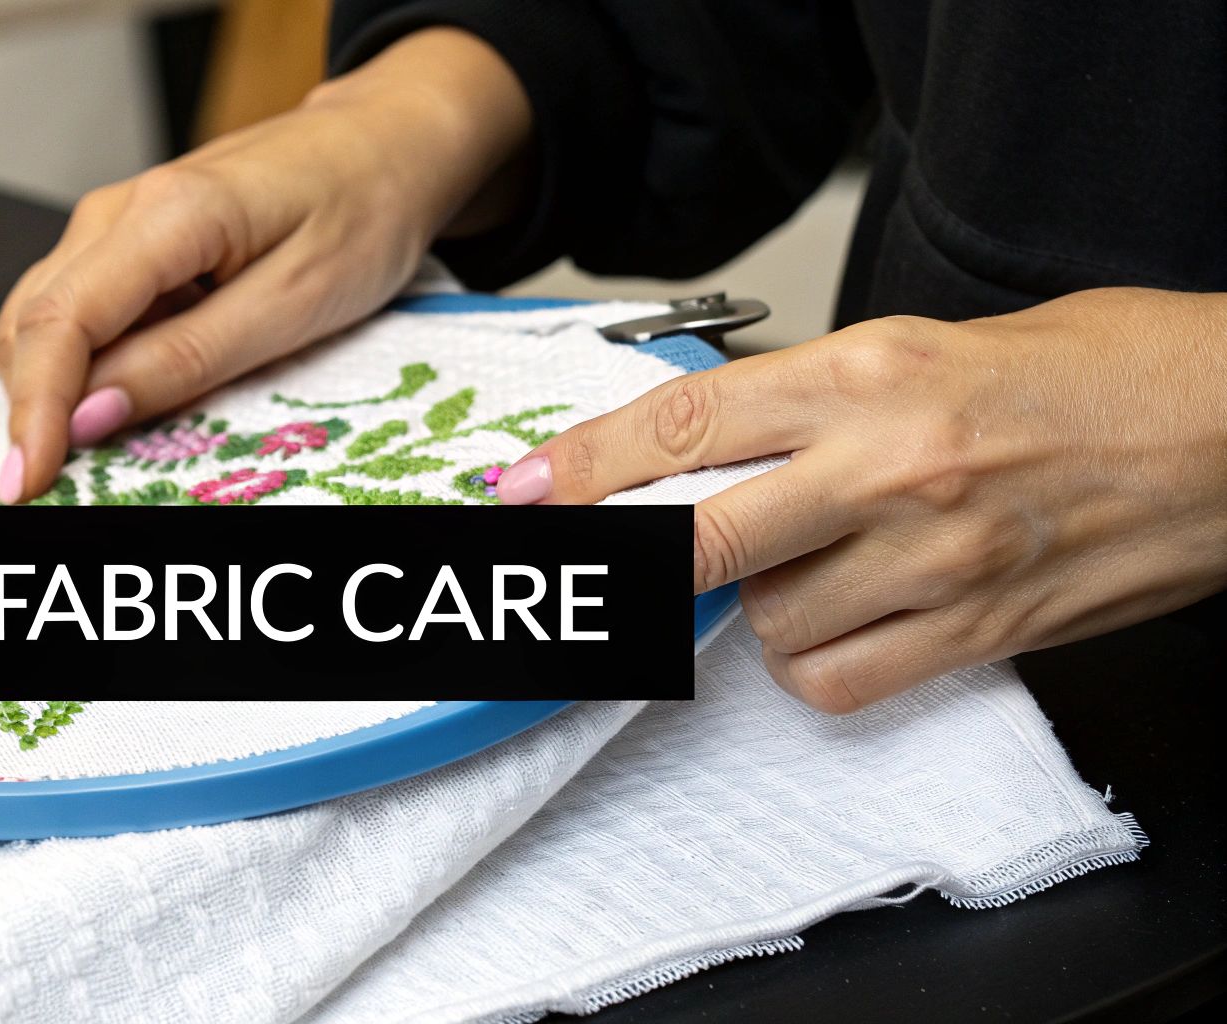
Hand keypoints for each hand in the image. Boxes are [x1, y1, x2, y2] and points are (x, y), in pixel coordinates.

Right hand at [0, 28, 530, 502]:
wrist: (386, 145)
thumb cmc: (361, 209)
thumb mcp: (291, 306)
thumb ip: (185, 361)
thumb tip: (92, 414)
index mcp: (167, 215)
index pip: (60, 322)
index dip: (34, 412)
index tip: (31, 480)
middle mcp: (122, 210)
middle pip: (31, 323)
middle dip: (31, 411)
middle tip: (54, 485)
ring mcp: (119, 220)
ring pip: (42, 318)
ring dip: (50, 389)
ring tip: (90, 448)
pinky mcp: (131, 240)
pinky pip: (79, 310)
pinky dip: (81, 363)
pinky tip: (120, 395)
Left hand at [499, 288, 1226, 710]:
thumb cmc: (1101, 373)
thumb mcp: (932, 342)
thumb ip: (815, 396)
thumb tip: (706, 443)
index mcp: (872, 372)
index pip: (685, 420)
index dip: (584, 466)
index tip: (524, 492)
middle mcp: (891, 467)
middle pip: (698, 538)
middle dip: (622, 562)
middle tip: (588, 567)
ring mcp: (935, 558)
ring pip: (765, 621)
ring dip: (752, 606)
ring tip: (803, 566)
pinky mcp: (977, 630)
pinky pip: (835, 680)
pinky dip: (811, 663)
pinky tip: (838, 623)